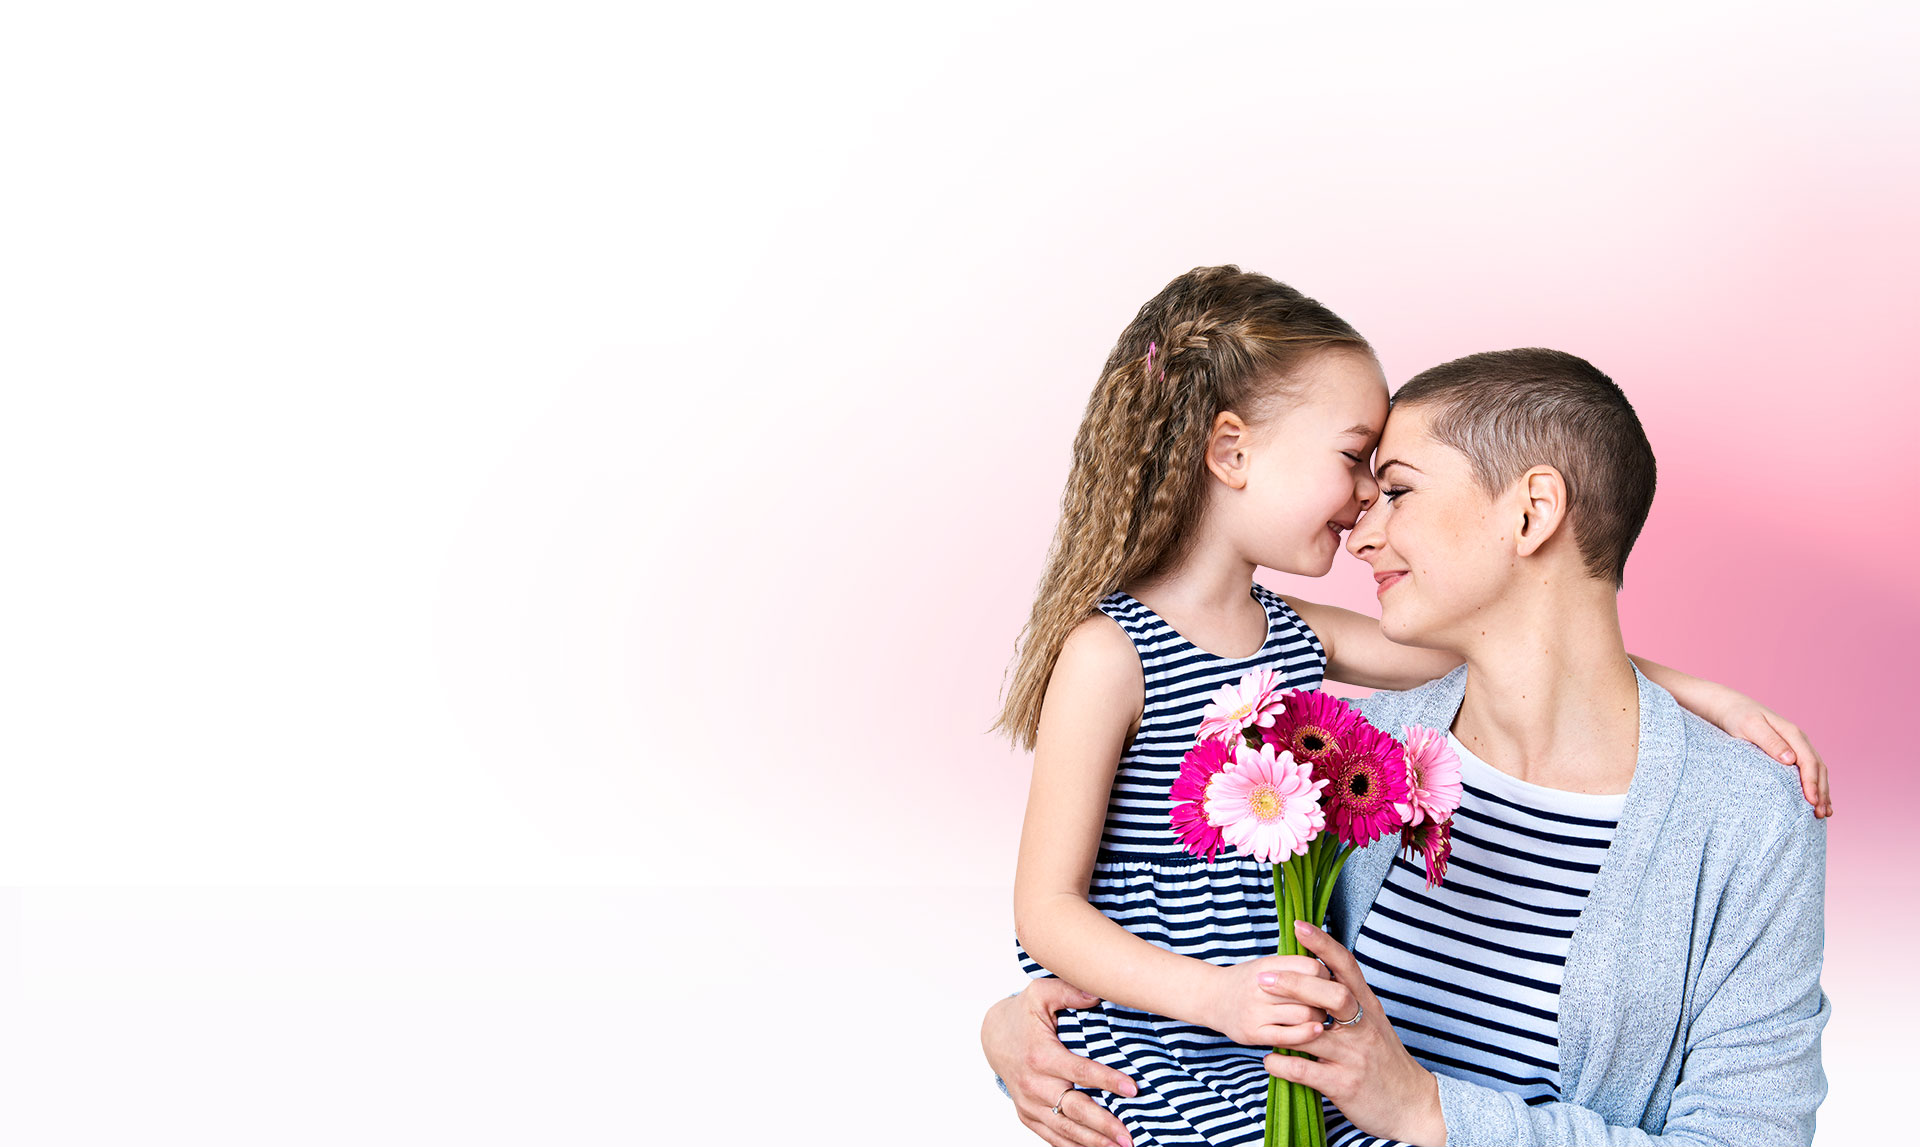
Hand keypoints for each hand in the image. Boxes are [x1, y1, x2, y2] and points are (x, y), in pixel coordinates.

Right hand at [982, 979, 1137, 1146]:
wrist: (993, 1037)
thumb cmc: (1022, 1014)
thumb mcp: (1040, 993)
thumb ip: (1069, 991)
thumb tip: (1097, 994)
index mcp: (1041, 1055)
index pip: (1079, 1072)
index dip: (1107, 1081)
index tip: (1132, 1088)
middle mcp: (1034, 1084)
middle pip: (1074, 1109)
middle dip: (1103, 1124)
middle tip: (1129, 1135)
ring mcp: (1029, 1103)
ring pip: (1065, 1128)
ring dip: (1093, 1141)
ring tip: (1119, 1146)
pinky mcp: (1027, 1115)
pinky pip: (1051, 1136)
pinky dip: (1072, 1146)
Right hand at [1199, 953, 1333, 1047]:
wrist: (1211, 996)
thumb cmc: (1248, 981)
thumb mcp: (1268, 964)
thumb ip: (1296, 966)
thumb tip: (1333, 972)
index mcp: (1268, 964)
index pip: (1312, 968)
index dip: (1326, 977)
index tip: (1326, 984)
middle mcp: (1260, 986)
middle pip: (1311, 993)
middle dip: (1325, 1000)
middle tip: (1327, 1004)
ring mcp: (1256, 1010)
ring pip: (1304, 1015)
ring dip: (1318, 1018)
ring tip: (1316, 1017)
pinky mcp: (1254, 1033)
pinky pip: (1289, 1036)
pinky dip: (1307, 1034)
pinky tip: (1314, 1031)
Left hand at [1259, 921, 1445, 1146]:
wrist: (1412, 1106)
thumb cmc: (1385, 1060)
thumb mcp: (1373, 1023)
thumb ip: (1349, 999)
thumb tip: (1317, 969)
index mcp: (1368, 1007)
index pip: (1346, 967)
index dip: (1322, 944)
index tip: (1299, 926)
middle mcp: (1362, 1028)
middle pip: (1331, 995)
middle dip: (1295, 984)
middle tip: (1263, 979)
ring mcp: (1353, 1057)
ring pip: (1312, 1035)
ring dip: (1280, 1028)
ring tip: (1257, 1020)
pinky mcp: (1343, 1085)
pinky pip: (1304, 1071)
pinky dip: (1281, 1065)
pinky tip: (1269, 1060)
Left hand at [1717, 700, 1830, 817]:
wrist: (1730, 707)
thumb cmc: (1737, 716)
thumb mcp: (1750, 726)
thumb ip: (1770, 741)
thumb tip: (1791, 760)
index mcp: (1793, 734)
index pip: (1809, 762)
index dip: (1812, 783)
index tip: (1811, 801)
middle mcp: (1799, 740)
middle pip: (1818, 768)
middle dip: (1822, 792)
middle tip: (1820, 814)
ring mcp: (1797, 746)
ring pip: (1817, 771)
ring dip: (1822, 791)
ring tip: (1823, 813)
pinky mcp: (1790, 752)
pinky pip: (1808, 770)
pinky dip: (1815, 786)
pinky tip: (1816, 800)